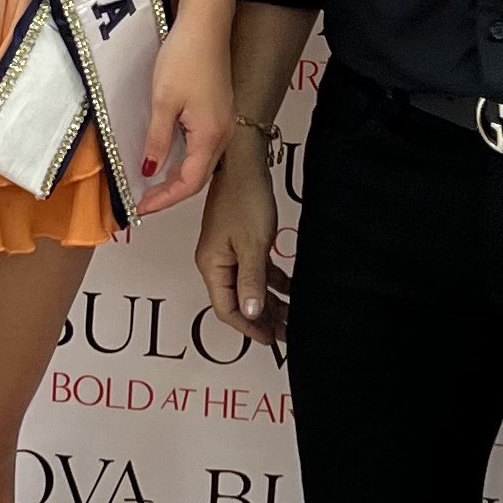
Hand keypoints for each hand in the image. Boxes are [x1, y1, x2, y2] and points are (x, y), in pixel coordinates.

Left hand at [136, 15, 232, 216]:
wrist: (205, 25)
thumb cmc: (186, 57)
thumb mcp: (163, 101)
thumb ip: (157, 140)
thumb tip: (151, 169)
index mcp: (210, 135)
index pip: (189, 183)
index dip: (165, 199)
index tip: (142, 208)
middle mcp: (223, 133)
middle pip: (198, 177)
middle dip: (171, 193)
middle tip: (144, 201)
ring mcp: (223, 123)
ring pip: (201, 163)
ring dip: (178, 177)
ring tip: (152, 186)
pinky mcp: (219, 112)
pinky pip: (203, 147)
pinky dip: (185, 160)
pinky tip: (167, 158)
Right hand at [195, 130, 289, 344]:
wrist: (243, 162)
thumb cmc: (245, 198)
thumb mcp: (253, 245)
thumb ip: (251, 282)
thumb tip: (250, 314)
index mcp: (211, 266)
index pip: (226, 309)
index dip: (249, 328)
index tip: (270, 340)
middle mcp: (216, 262)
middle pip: (237, 302)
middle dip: (262, 320)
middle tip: (287, 334)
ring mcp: (228, 252)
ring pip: (248, 288)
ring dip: (269, 303)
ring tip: (291, 317)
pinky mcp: (240, 242)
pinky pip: (254, 271)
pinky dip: (271, 282)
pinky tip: (289, 290)